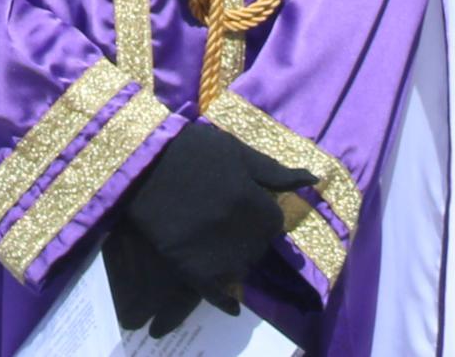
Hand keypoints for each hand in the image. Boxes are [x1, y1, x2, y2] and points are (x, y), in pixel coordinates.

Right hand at [99, 120, 321, 333]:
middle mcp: (242, 232)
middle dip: (248, 238)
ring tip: (217, 247)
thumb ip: (274, 171)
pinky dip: (223, 299)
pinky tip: (230, 304)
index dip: (260, 216)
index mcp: (255, 203)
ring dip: (234, 262)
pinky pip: (215, 292)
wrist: (140, 160)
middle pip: (257, 247)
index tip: (245, 209)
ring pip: (240, 269)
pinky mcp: (189, 266)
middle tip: (227, 225)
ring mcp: (216, 252)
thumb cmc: (189, 149)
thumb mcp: (235, 152)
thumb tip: (313, 180)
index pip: (273, 224)